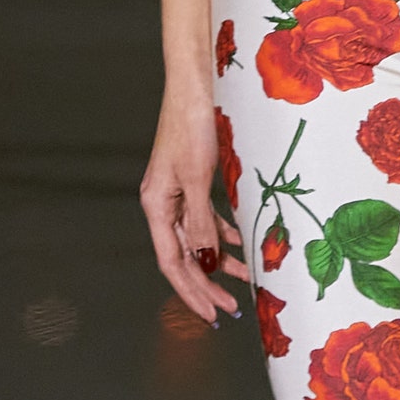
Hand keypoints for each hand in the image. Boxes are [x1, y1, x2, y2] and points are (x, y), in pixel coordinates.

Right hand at [140, 89, 247, 322]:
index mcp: (156, 205)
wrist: (195, 86)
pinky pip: (206, 219)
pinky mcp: (193, 181)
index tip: (212, 314)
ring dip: (218, 263)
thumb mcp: (197, 176)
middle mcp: (163, 203)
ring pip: (197, 240)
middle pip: (183, 257)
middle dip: (205, 286)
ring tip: (243, 283)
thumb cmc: (191, 124)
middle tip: (229, 310)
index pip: (172, 262)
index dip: (191, 291)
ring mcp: (178, 193)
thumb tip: (207, 261)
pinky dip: (222, 234)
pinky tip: (239, 245)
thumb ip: (201, 221)